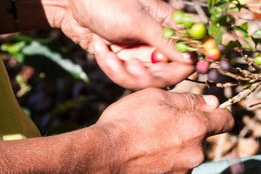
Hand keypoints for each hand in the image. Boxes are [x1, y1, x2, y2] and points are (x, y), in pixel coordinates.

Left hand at [53, 0, 194, 88]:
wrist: (69, 3)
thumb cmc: (105, 1)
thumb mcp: (137, 21)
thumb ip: (165, 41)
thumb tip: (192, 59)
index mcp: (168, 27)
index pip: (187, 56)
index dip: (179, 67)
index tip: (161, 69)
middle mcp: (157, 43)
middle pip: (166, 75)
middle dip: (144, 74)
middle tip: (129, 65)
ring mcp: (140, 53)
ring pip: (144, 80)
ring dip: (121, 70)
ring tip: (103, 50)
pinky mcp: (124, 61)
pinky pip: (124, 77)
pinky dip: (109, 66)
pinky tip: (97, 47)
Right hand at [92, 89, 233, 173]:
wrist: (102, 158)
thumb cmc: (127, 122)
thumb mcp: (156, 97)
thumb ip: (189, 99)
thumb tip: (212, 102)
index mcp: (197, 128)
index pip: (227, 120)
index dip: (218, 112)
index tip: (207, 109)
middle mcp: (196, 154)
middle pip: (203, 137)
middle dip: (189, 128)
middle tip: (161, 120)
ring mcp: (183, 171)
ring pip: (187, 153)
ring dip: (175, 145)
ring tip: (147, 138)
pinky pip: (173, 167)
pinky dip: (163, 159)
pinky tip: (143, 154)